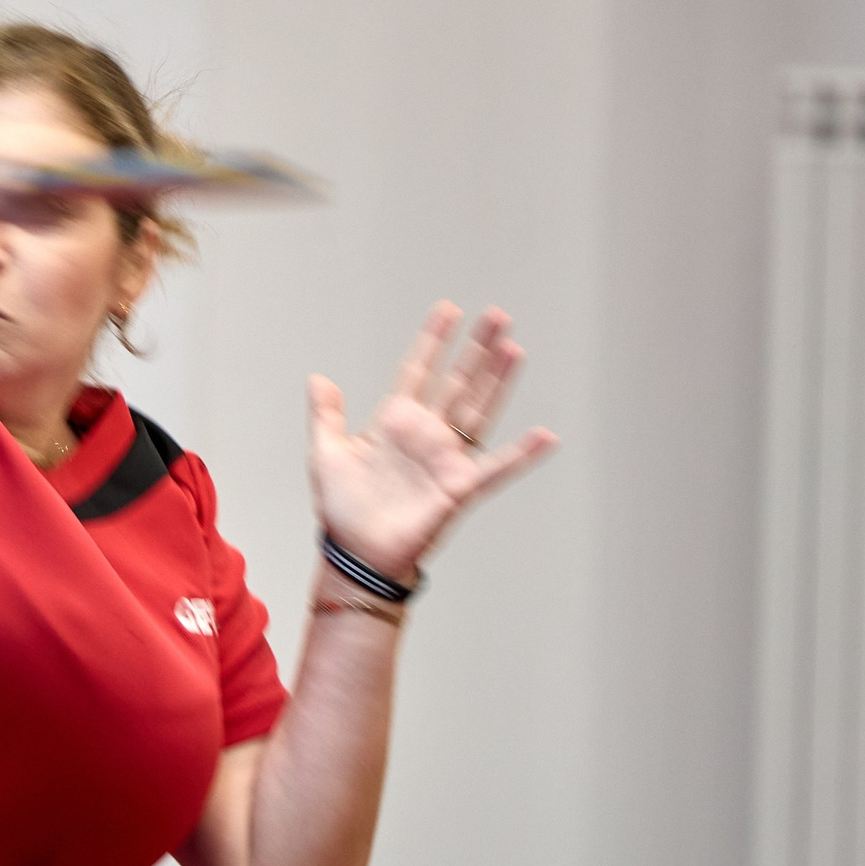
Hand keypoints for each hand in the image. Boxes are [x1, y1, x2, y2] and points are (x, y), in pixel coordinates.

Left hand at [308, 303, 557, 579]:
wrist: (355, 554)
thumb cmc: (342, 511)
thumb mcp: (326, 454)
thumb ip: (326, 416)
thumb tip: (318, 379)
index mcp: (394, 422)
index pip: (418, 371)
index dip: (433, 342)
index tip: (448, 311)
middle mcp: (426, 435)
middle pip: (458, 382)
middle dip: (477, 350)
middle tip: (497, 315)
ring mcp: (446, 459)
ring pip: (478, 410)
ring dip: (497, 381)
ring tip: (513, 348)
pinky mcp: (459, 488)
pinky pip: (497, 468)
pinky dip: (522, 454)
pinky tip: (546, 435)